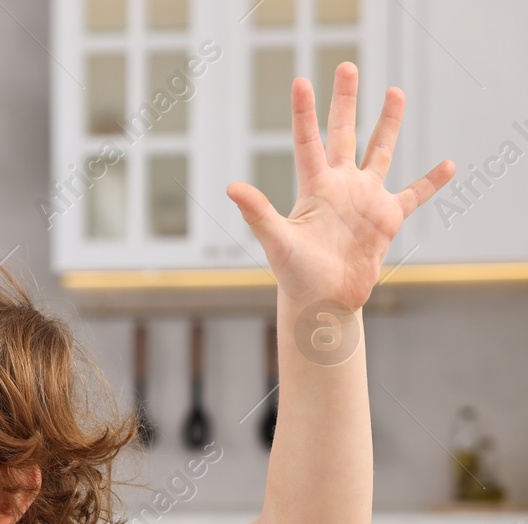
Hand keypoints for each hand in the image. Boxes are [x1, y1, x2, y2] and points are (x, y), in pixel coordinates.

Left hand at [225, 62, 454, 309]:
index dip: (305, 112)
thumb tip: (232, 187)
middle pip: (344, 133)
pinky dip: (431, 182)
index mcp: (314, 187)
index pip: (309, 140)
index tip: (301, 82)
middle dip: (345, 101)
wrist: (322, 301)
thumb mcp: (277, 241)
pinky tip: (448, 165)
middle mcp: (340, 186)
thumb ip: (258, 213)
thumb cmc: (295, 274)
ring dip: (388, 124)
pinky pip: (414, 195)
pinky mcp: (386, 218)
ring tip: (394, 92)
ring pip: (379, 152)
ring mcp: (365, 199)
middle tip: (346, 67)